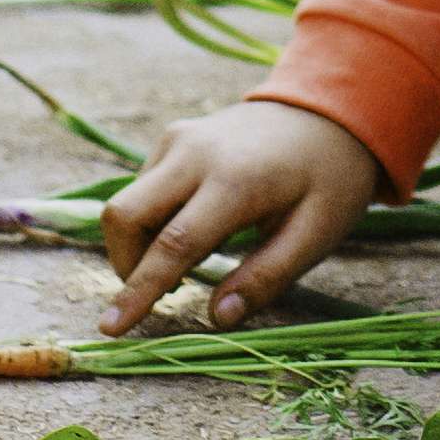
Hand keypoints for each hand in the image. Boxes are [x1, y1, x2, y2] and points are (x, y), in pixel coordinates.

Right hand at [96, 99, 383, 336]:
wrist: (329, 111)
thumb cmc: (329, 180)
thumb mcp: (317, 233)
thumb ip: (266, 277)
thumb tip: (217, 318)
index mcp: (236, 181)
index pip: (173, 244)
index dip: (139, 291)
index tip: (110, 329)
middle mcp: (195, 153)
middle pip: (124, 215)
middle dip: (125, 266)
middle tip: (161, 296)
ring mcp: (179, 139)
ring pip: (127, 203)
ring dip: (140, 245)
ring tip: (191, 263)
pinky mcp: (173, 137)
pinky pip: (143, 188)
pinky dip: (152, 221)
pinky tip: (194, 229)